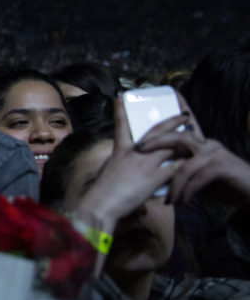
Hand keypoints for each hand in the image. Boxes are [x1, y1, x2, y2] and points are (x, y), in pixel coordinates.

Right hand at [74, 97, 182, 231]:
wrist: (102, 204)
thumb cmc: (101, 192)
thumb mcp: (109, 170)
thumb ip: (121, 163)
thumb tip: (126, 163)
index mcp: (121, 149)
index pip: (121, 124)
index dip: (120, 109)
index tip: (120, 95)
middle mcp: (135, 152)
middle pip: (157, 132)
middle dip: (173, 121)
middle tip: (184, 115)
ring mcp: (146, 163)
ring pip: (172, 147)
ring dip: (186, 142)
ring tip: (197, 138)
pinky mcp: (155, 177)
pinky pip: (176, 168)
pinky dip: (186, 166)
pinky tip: (195, 164)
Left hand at [133, 95, 249, 207]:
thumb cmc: (223, 185)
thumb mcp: (197, 176)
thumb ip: (181, 170)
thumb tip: (159, 174)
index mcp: (200, 143)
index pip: (186, 124)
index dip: (181, 106)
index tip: (171, 93)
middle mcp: (207, 144)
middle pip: (179, 137)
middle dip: (156, 141)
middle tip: (139, 149)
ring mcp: (215, 153)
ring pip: (185, 164)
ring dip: (174, 184)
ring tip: (168, 199)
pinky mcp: (222, 166)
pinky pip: (197, 177)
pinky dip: (187, 191)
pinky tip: (181, 201)